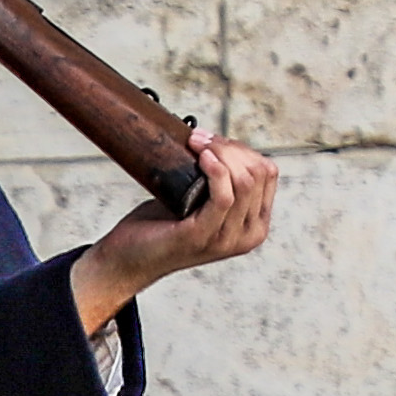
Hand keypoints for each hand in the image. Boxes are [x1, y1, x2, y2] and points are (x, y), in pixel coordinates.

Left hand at [70, 133, 277, 327]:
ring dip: (219, 152)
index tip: (211, 139)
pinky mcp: (203, 237)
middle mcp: (248, 235)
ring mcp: (227, 239)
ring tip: (196, 142)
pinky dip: (215, 170)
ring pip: (243, 182)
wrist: (128, 258)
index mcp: (255, 224)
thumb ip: (221, 180)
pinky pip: (223, 196)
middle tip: (199, 138)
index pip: (267, 172)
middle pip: (257, 173)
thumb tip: (219, 140)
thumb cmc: (162, 225)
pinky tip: (202, 157)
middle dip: (229, 146)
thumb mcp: (201, 200)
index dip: (241, 148)